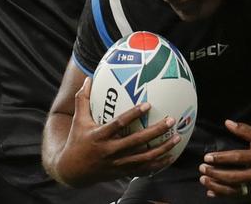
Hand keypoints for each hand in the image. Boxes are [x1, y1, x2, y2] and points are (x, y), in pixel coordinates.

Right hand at [55, 78, 180, 185]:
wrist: (73, 171)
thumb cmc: (77, 140)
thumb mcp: (77, 120)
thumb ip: (83, 99)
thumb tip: (88, 78)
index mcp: (99, 136)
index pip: (119, 124)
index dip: (133, 114)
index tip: (148, 104)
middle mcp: (110, 151)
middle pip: (137, 141)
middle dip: (156, 131)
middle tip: (171, 120)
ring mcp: (118, 163)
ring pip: (144, 157)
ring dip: (163, 148)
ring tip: (177, 137)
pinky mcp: (123, 172)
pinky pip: (144, 169)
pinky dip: (158, 163)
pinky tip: (171, 156)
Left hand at [198, 120, 250, 200]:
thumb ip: (244, 130)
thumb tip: (227, 122)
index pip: (238, 158)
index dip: (221, 158)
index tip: (207, 157)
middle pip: (235, 177)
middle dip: (216, 174)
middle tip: (202, 169)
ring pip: (236, 190)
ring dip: (217, 186)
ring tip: (204, 180)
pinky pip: (240, 197)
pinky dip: (224, 195)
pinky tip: (212, 191)